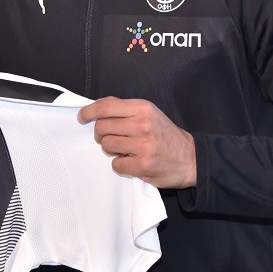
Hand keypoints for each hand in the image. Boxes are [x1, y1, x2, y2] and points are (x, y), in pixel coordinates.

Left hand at [78, 97, 196, 188]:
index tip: (82, 117)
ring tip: (125, 150)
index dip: (89, 112)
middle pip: (101, 127)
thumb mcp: (149, 114)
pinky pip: (115, 164)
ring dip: (111, 150)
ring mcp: (143, 146)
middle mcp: (142, 124)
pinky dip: (120, 165)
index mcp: (142, 108)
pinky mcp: (142, 165)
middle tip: (111, 139)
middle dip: (101, 135)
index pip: (105, 107)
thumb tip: (98, 106)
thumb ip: (125, 109)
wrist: (190, 159)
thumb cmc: (166, 135)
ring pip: (107, 145)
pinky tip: (132, 162)